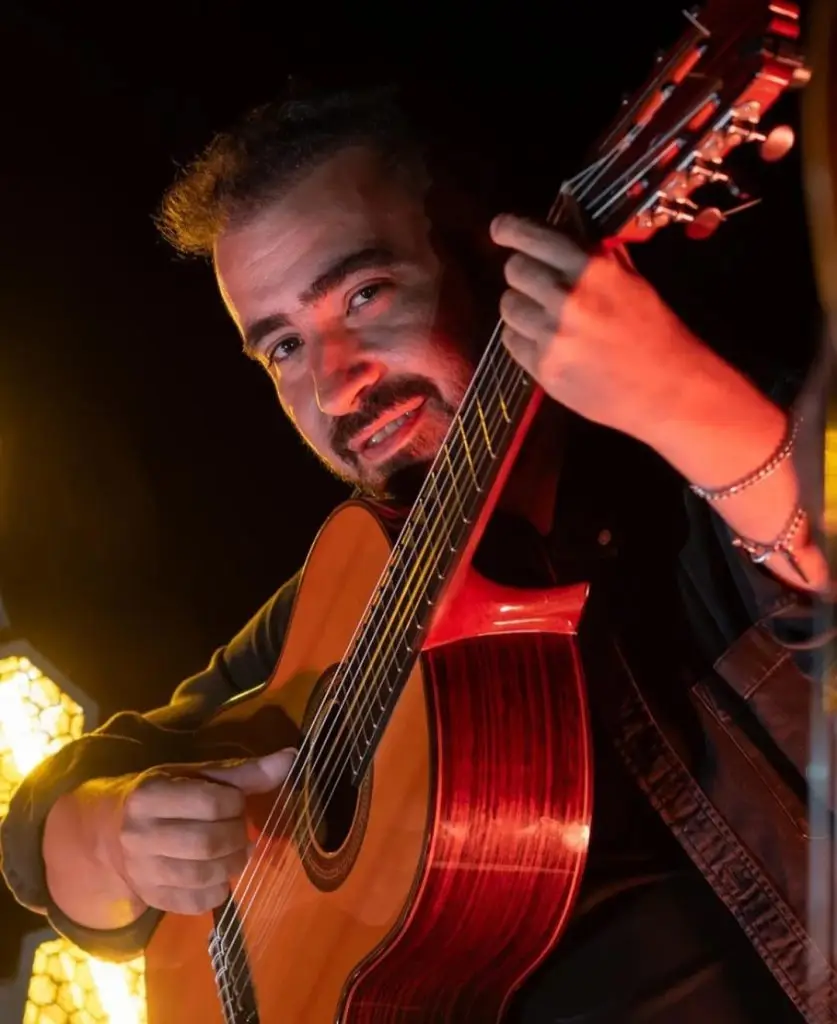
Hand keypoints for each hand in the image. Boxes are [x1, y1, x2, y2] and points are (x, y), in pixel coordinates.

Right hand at [49, 749, 296, 920]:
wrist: (110, 831)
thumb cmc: (164, 793)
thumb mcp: (195, 775)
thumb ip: (244, 773)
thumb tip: (292, 758)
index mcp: (151, 796)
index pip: (211, 803)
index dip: (236, 803)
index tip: (236, 802)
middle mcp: (141, 835)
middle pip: (208, 843)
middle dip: (237, 837)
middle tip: (240, 830)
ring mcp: (141, 871)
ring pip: (203, 875)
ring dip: (232, 864)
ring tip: (234, 852)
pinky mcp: (149, 898)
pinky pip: (194, 903)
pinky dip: (217, 891)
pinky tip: (218, 875)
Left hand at [490, 214, 709, 443]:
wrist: (667, 390)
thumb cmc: (654, 331)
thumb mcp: (632, 281)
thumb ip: (597, 256)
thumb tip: (567, 228)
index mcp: (592, 270)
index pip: (534, 238)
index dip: (510, 230)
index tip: (500, 229)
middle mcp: (567, 299)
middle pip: (514, 271)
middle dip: (522, 272)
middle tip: (533, 280)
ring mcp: (552, 337)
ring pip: (508, 307)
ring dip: (521, 306)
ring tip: (542, 314)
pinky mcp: (544, 369)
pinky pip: (512, 341)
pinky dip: (523, 337)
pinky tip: (545, 340)